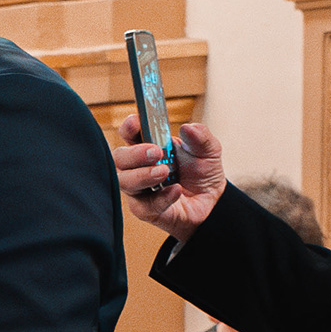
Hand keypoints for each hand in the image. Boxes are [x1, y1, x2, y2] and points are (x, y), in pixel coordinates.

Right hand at [113, 122, 226, 240]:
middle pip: (119, 158)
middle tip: (156, 152)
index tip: (136, 121)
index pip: (129, 134)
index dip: (129, 127)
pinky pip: (143, 206)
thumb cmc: (201, 172)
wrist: (211, 201)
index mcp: (148, 146)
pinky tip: (175, 191)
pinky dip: (160, 198)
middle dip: (134, 154)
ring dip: (143, 175)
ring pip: (124, 181)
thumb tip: (189, 127)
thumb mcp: (208, 150)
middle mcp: (137, 167)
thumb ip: (201, 137)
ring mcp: (138, 189)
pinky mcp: (145, 209)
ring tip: (165, 172)